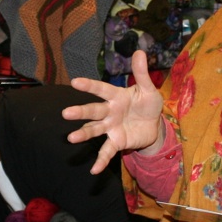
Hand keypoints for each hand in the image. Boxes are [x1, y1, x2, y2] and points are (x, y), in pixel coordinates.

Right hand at [62, 50, 164, 173]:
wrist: (155, 126)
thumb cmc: (147, 104)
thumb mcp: (149, 89)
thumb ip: (142, 73)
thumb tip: (139, 51)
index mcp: (116, 96)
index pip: (101, 89)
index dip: (89, 86)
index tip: (75, 82)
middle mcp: (109, 112)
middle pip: (93, 111)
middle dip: (80, 112)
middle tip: (65, 113)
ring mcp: (111, 128)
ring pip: (94, 130)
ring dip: (83, 135)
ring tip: (71, 138)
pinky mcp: (116, 142)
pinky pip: (107, 152)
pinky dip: (100, 161)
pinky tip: (94, 170)